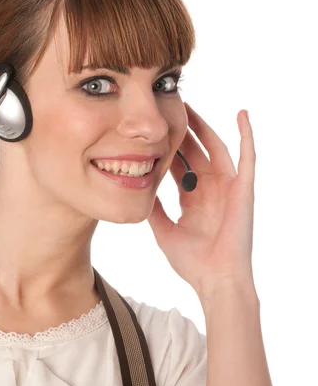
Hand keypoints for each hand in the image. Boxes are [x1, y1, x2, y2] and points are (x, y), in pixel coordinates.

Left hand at [146, 102, 255, 300]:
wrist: (214, 280)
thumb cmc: (192, 261)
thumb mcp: (164, 230)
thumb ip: (154, 209)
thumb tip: (138, 188)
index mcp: (192, 200)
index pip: (178, 166)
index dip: (167, 148)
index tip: (152, 130)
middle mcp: (210, 190)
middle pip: (194, 152)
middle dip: (181, 131)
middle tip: (167, 109)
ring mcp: (228, 188)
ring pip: (215, 149)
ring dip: (203, 127)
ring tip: (189, 106)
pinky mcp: (243, 190)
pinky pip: (248, 157)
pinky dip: (246, 135)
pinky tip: (242, 114)